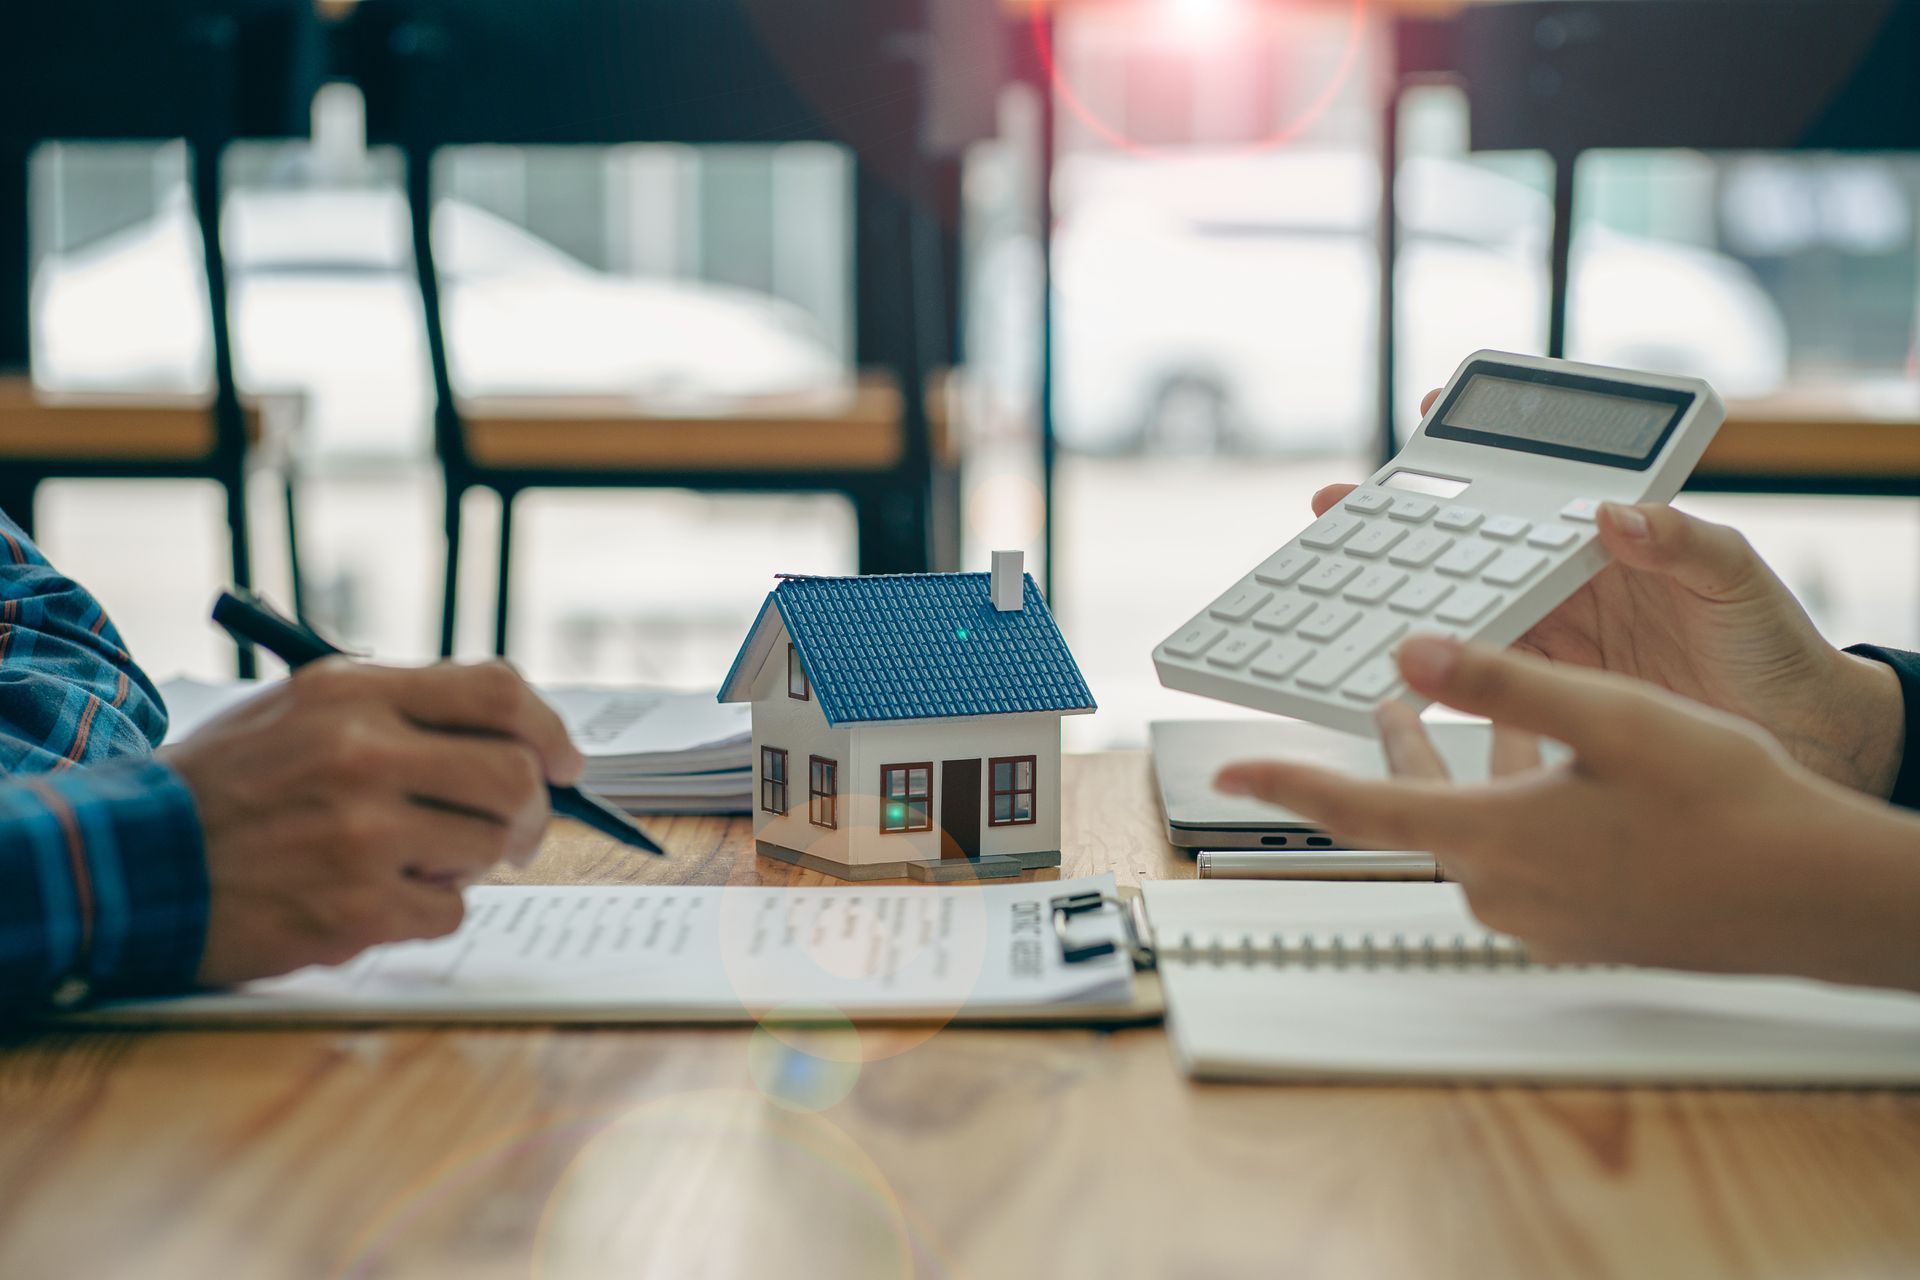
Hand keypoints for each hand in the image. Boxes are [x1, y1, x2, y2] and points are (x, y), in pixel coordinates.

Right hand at [164, 659, 584, 986]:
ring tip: (419, 859)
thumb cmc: (230, 787)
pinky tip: (377, 899)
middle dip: (534, 811)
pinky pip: (451, 910)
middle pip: (516, 778)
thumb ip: (403, 712)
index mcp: (355, 694)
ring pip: (491, 847)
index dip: (549, 729)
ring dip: (473, 861)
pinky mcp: (355, 909)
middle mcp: (363, 755)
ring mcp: (360, 835)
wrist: (133, 862)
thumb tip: (517, 737)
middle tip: (519, 832)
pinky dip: (430, 908)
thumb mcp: (304, 712)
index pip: (497, 691)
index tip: (566, 762)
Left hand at [1216, 636, 1919, 992]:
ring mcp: (1543, 915)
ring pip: (1473, 827)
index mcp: (1492, 838)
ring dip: (1465, 768)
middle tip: (1377, 703)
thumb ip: (1500, 684)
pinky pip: (1519, 852)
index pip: (1356, 810)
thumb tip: (1412, 652)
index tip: (1227, 778)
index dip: (1285, 787)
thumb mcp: (1607, 718)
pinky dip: (1515, 801)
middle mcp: (1503, 889)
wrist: (1816, 900)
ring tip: (1465, 710)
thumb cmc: (1727, 809)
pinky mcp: (1580, 923)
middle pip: (1415, 812)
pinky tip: (1549, 762)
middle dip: (1395, 751)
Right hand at [1311, 389, 1905, 796]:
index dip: (1476, 453)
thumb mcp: (1738, 578)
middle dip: (1399, 523)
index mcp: (1606, 542)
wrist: (1802, 741)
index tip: (1425, 417)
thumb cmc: (1779, 648)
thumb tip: (1616, 511)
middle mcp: (1569, 586)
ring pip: (1461, 611)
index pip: (1528, 488)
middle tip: (1340, 504)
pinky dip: (1434, 671)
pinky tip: (1391, 662)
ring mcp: (1553, 643)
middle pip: (1469, 548)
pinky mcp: (1548, 700)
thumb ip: (1683, 540)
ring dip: (1400, 596)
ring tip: (1342, 577)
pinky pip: (1480, 680)